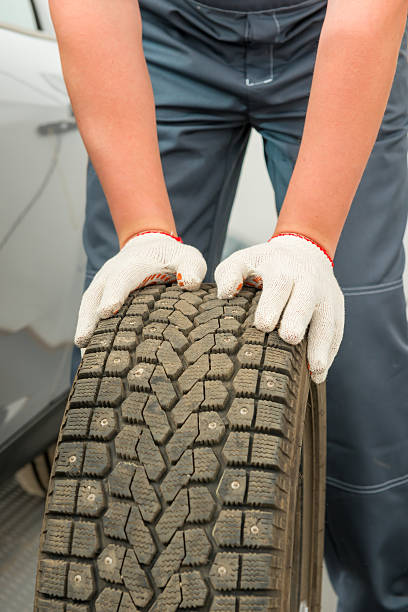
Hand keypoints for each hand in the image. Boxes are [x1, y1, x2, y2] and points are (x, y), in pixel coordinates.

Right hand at [75, 232, 206, 346]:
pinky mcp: (99, 297)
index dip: (114, 294)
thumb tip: (189, 284)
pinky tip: (89, 357)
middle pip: (95, 295)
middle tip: (83, 341)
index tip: (106, 312)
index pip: (121, 278)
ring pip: (87, 306)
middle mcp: (111, 273)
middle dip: (89, 317)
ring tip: (84, 357)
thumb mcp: (188, 258)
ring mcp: (102, 285)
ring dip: (84, 329)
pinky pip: (88, 313)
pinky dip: (87, 332)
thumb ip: (191, 268)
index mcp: (133, 264)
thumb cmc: (172, 258)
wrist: (151, 247)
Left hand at [215, 233, 343, 383]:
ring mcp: (326, 294)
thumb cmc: (265, 264)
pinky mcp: (337, 307)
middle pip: (306, 300)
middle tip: (290, 339)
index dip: (273, 304)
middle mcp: (308, 280)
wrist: (303, 251)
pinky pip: (337, 330)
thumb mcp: (243, 260)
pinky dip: (330, 352)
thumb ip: (229, 274)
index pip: (279, 284)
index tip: (264, 325)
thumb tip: (225, 293)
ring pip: (327, 319)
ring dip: (321, 345)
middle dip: (299, 320)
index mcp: (282, 268)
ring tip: (314, 370)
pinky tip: (319, 374)